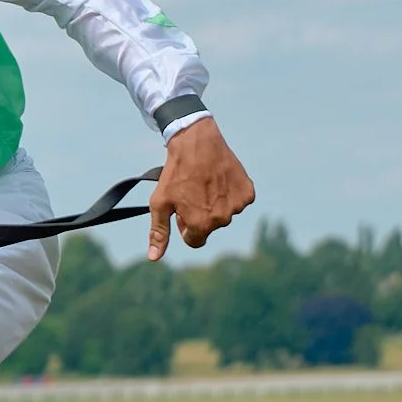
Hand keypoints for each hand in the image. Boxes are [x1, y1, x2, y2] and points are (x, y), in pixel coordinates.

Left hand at [147, 119, 254, 260]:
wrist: (196, 142)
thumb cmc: (175, 174)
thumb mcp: (160, 203)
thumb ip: (159, 232)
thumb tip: (153, 258)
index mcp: (201, 225)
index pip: (194, 241)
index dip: (185, 227)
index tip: (182, 210)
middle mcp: (222, 219)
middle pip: (209, 226)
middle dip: (200, 215)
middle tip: (191, 193)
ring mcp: (237, 206)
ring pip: (224, 214)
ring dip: (215, 204)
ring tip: (204, 184)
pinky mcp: (247, 193)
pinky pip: (238, 201)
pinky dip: (229, 194)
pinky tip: (218, 180)